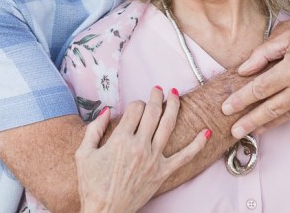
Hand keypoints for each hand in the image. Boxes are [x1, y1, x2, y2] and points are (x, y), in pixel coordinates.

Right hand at [76, 86, 209, 212]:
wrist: (105, 212)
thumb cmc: (92, 185)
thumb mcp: (84, 153)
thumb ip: (94, 129)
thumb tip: (106, 110)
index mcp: (120, 139)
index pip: (134, 109)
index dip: (136, 103)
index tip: (135, 105)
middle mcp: (139, 146)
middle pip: (153, 113)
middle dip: (156, 96)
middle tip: (158, 89)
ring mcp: (153, 159)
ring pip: (168, 126)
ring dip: (173, 106)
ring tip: (175, 94)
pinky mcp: (162, 173)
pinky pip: (185, 157)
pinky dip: (197, 144)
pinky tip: (206, 132)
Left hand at [220, 12, 289, 138]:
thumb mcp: (287, 34)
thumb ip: (263, 53)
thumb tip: (243, 70)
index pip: (259, 89)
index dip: (241, 99)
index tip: (226, 107)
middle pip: (271, 109)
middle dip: (250, 121)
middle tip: (233, 131)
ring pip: (287, 114)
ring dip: (267, 124)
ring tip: (250, 131)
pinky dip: (287, 115)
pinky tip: (274, 119)